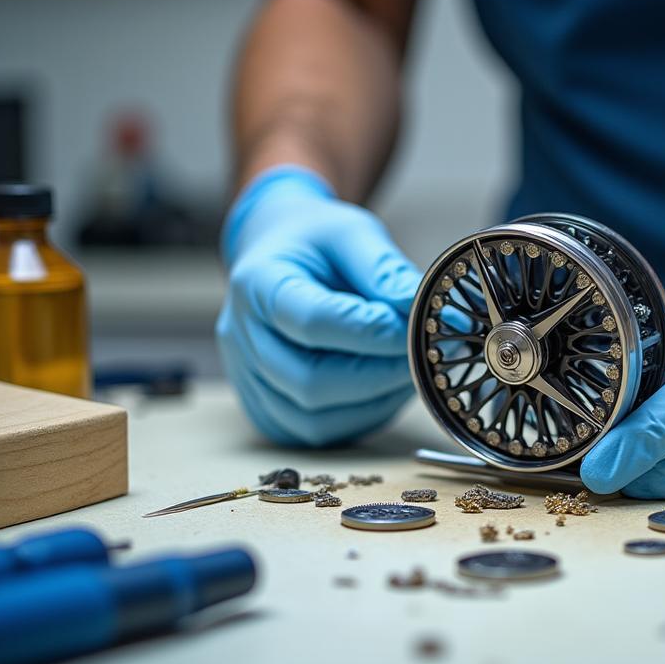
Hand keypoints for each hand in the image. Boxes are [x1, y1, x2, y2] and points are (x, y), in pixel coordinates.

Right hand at [216, 166, 420, 446]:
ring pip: (313, 418)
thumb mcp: (350, 232)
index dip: (369, 332)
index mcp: (256, 283)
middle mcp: (241, 336)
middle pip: (309, 380)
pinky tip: (385, 387)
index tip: (413, 325)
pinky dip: (360, 416)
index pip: (311, 321)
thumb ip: (384, 269)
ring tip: (409, 369)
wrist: (278, 251)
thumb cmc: (315, 241)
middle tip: (422, 354)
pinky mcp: (265, 407)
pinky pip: (315, 431)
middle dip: (378, 374)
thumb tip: (423, 309)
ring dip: (374, 401)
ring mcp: (248, 377)